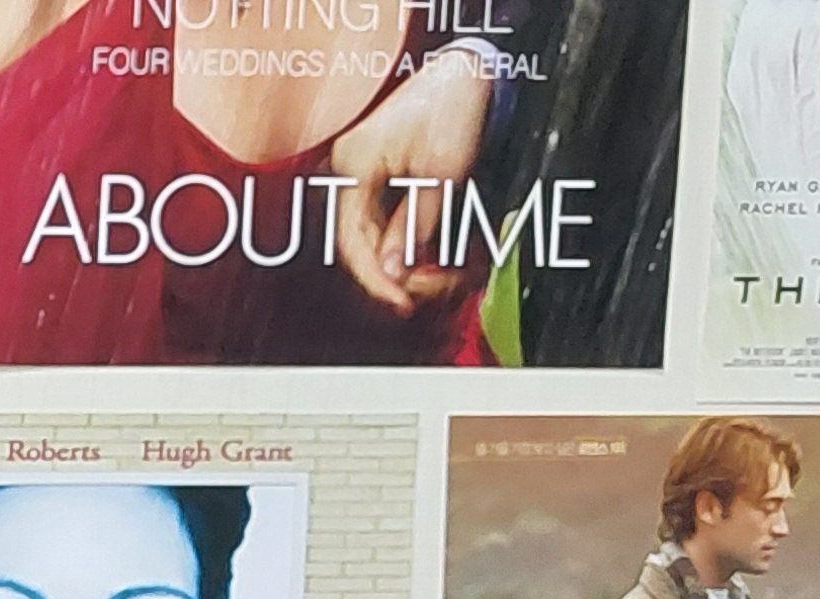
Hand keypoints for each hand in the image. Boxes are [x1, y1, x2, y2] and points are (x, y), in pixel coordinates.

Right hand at [326, 47, 492, 314]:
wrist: (468, 73)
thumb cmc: (454, 109)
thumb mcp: (443, 174)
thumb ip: (416, 224)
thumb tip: (396, 271)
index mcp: (354, 170)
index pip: (353, 244)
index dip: (378, 281)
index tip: (403, 304)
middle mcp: (351, 175)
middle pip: (365, 246)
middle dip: (402, 274)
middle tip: (437, 289)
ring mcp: (366, 177)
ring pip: (382, 239)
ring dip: (415, 260)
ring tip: (452, 272)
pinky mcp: (385, 180)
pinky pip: (394, 222)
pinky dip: (419, 241)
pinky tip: (445, 252)